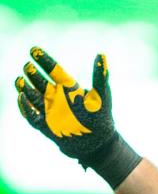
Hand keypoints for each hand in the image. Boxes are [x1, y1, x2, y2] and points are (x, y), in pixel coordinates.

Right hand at [15, 48, 140, 188]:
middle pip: (40, 81)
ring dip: (25, 89)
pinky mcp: (46, 126)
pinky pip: (32, 116)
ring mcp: (50, 111)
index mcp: (68, 87)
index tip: (34, 49)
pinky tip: (22, 98)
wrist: (98, 144)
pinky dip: (26, 108)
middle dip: (32, 74)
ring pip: (33, 97)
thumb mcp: (102, 95)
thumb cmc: (101, 117)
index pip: (53, 70)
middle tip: (27, 66)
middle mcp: (57, 97)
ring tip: (19, 80)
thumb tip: (101, 54)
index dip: (43, 60)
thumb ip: (100, 75)